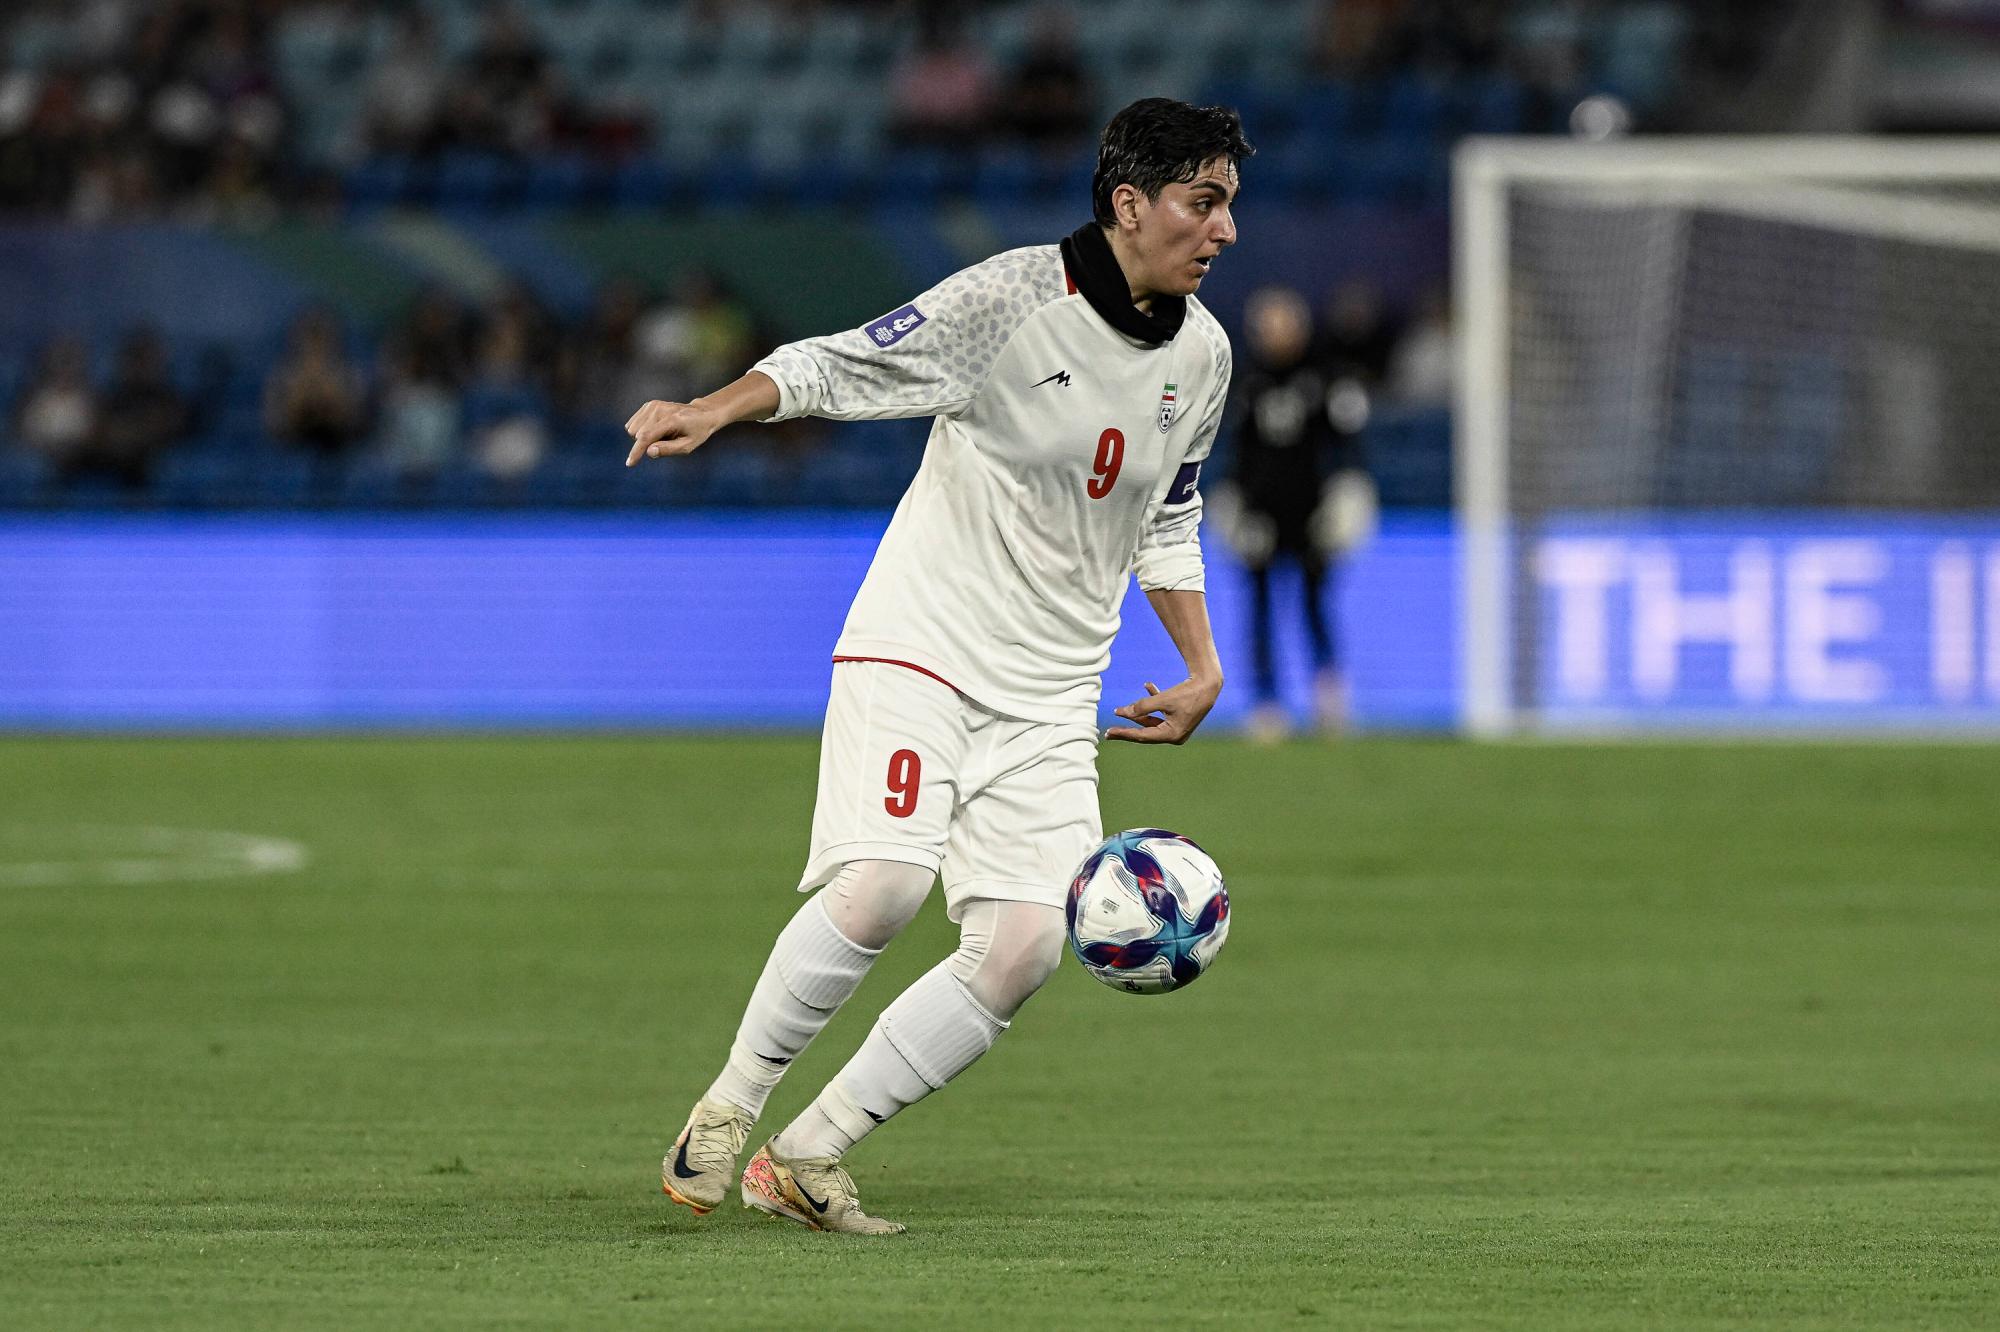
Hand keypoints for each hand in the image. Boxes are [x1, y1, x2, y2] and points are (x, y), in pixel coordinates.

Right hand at [624, 399, 721, 464]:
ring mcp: (653, 405)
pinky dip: (641, 429)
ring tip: (661, 434)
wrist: (701, 413)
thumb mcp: (687, 446)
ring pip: (632, 429)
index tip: (630, 463)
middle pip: (637, 434)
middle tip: (664, 441)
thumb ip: (668, 449)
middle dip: (645, 443)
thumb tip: (649, 451)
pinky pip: (633, 423)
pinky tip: (656, 429)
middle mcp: (659, 410)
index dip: (636, 451)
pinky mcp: (649, 405)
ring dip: (643, 436)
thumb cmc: (696, 432)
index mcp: (671, 420)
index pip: (646, 436)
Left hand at [1105, 676, 1220, 744]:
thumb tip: (1122, 712)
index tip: (1109, 733)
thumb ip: (1142, 706)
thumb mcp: (1162, 700)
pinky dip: (1154, 701)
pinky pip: (1162, 713)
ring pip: (1152, 721)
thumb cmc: (1187, 692)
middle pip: (1145, 732)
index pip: (1143, 736)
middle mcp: (1175, 735)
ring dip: (1139, 713)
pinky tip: (1148, 685)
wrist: (1209, 683)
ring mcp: (1178, 727)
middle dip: (1128, 728)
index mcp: (1172, 735)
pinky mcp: (1180, 717)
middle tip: (1109, 732)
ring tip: (1122, 709)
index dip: (1125, 733)